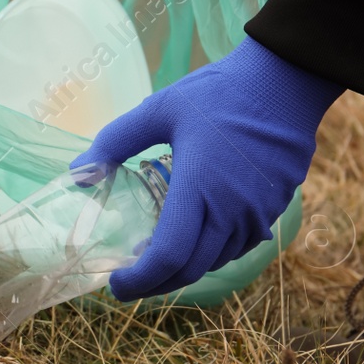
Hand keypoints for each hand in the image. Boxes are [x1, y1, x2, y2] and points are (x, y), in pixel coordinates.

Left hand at [72, 37, 342, 300]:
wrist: (286, 80)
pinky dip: (212, 252)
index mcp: (200, 187)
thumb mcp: (158, 109)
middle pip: (192, 269)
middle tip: (129, 280)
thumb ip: (114, 142)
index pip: (168, 255)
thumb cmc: (219, 92)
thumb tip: (77, 175)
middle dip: (157, 283)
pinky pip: (240, 245)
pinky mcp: (275, 207)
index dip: (140, 279)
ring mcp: (259, 212)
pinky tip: (194, 238)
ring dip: (185, 268)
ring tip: (156, 259)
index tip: (115, 284)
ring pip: (217, 260)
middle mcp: (233, 210)